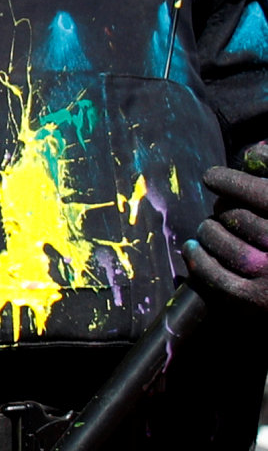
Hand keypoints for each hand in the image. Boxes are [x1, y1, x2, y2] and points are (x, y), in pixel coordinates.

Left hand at [189, 159, 267, 310]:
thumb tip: (257, 149)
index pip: (256, 192)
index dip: (228, 180)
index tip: (213, 177)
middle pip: (237, 217)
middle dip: (222, 209)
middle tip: (218, 208)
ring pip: (224, 244)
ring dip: (207, 232)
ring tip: (206, 228)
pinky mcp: (258, 300)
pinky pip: (216, 277)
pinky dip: (199, 261)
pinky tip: (193, 249)